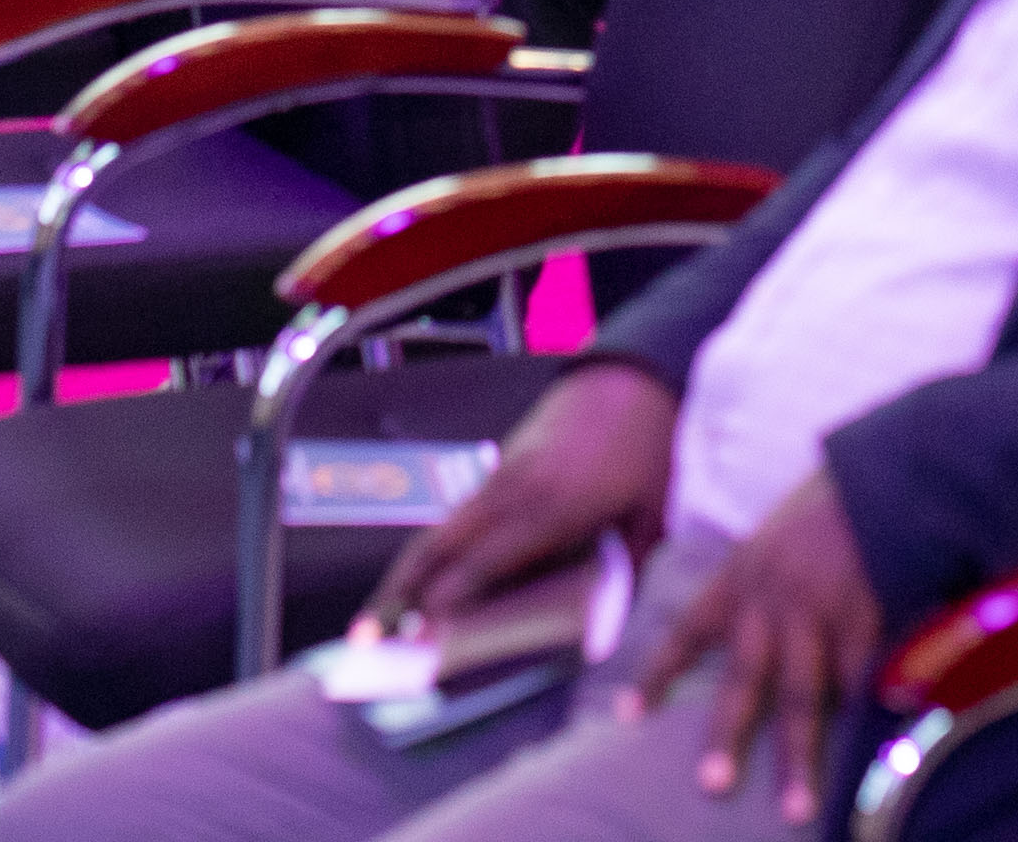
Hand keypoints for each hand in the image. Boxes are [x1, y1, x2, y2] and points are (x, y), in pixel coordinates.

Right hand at [361, 363, 672, 632]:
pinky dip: (428, 552)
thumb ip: (626, 570)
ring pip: (439, 532)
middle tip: (365, 639)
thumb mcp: (653, 513)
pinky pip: (455, 517)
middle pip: (440, 547)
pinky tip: (414, 583)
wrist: (632, 377)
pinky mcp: (499, 469)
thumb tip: (608, 628)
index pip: (483, 561)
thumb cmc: (650, 448)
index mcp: (552, 505)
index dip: (448, 599)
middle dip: (400, 593)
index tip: (418, 634)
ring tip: (371, 621)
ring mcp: (501, 476)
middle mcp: (514, 491)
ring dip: (404, 576)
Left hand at [625, 465, 882, 815]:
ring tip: (796, 808)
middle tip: (711, 786)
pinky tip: (865, 754)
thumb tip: (741, 627)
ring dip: (801, 758)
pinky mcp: (865, 621)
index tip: (627, 714)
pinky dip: (864, 718)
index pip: (688, 628)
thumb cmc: (828, 503)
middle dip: (727, 735)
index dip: (659, 671)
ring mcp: (820, 613)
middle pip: (747, 679)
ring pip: (806, 698)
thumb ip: (756, 583)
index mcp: (743, 575)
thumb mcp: (773, 534)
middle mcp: (773, 599)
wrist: (884, 474)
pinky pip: (860, 683)